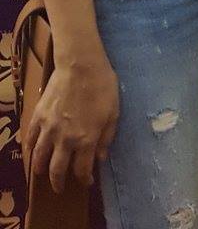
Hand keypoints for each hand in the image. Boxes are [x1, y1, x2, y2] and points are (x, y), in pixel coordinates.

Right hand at [25, 48, 118, 192]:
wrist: (80, 64)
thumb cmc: (102, 86)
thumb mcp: (113, 112)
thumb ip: (107, 137)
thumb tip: (100, 158)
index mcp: (86, 140)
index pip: (82, 170)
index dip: (85, 179)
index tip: (87, 182)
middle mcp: (65, 140)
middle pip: (57, 170)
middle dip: (59, 182)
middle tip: (60, 186)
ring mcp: (49, 129)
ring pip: (40, 158)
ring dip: (40, 169)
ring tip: (42, 172)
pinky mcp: (38, 116)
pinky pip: (29, 138)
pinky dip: (29, 148)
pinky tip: (31, 151)